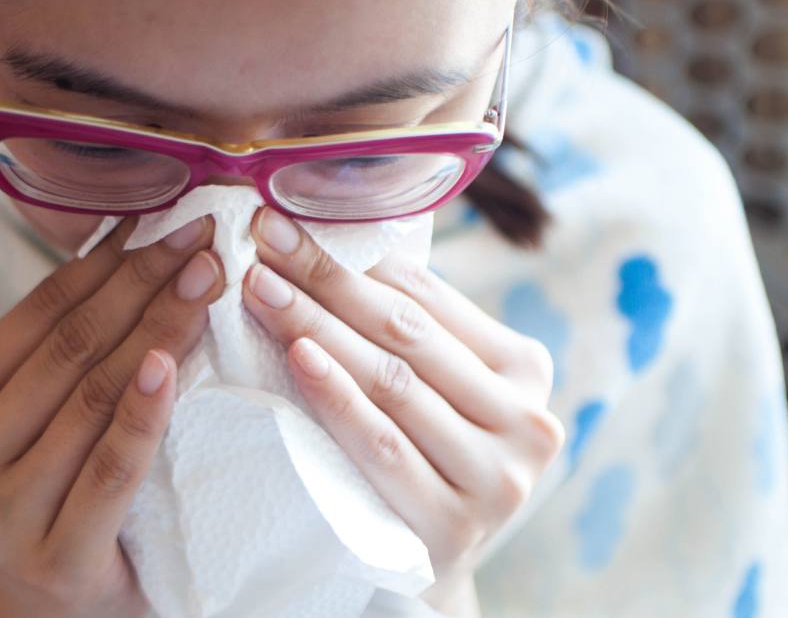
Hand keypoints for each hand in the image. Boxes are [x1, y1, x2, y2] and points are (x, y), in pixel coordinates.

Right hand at [0, 216, 223, 617]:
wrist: (53, 608)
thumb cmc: (52, 490)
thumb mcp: (31, 418)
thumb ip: (55, 352)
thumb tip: (130, 239)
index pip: (35, 315)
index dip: (103, 261)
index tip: (161, 217)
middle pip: (67, 349)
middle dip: (142, 283)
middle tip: (200, 237)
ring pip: (91, 397)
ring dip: (159, 328)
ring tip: (207, 280)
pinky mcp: (53, 557)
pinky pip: (111, 467)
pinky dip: (143, 411)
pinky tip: (173, 361)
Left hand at [243, 207, 564, 614]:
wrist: (419, 565)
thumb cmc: (415, 454)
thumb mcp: (432, 388)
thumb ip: (406, 327)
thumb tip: (328, 231)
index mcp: (524, 368)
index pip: (427, 296)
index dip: (352, 255)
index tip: (284, 222)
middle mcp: (526, 419)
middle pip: (405, 334)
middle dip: (325, 280)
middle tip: (263, 241)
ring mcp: (497, 476)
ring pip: (391, 382)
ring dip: (318, 326)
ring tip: (261, 288)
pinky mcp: (455, 523)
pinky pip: (382, 446)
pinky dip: (337, 397)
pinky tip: (297, 355)